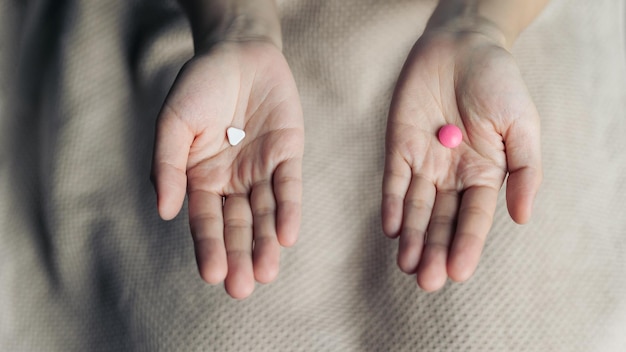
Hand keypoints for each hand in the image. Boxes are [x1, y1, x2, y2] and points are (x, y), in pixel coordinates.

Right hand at [152, 41, 303, 298]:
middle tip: (241, 288)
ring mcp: (261, 170)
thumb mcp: (173, 121)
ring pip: (264, 214)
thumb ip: (167, 164)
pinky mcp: (287, 155)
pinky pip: (288, 187)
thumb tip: (165, 211)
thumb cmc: (199, 86)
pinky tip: (286, 236)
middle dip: (239, 256)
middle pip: (236, 226)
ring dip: (265, 243)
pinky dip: (288, 211)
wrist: (237, 51)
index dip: (208, 247)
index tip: (212, 274)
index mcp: (200, 178)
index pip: (205, 220)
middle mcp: (231, 181)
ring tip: (265, 272)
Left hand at [382, 26, 541, 290]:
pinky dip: (393, 204)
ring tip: (407, 265)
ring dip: (412, 237)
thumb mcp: (523, 126)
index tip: (459, 273)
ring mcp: (425, 163)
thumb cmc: (499, 84)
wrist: (463, 46)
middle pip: (442, 221)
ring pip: (417, 208)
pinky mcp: (399, 147)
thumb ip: (524, 171)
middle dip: (435, 251)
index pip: (474, 218)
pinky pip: (395, 181)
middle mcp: (453, 176)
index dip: (466, 245)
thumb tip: (522, 219)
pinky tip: (392, 228)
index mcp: (485, 175)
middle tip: (426, 281)